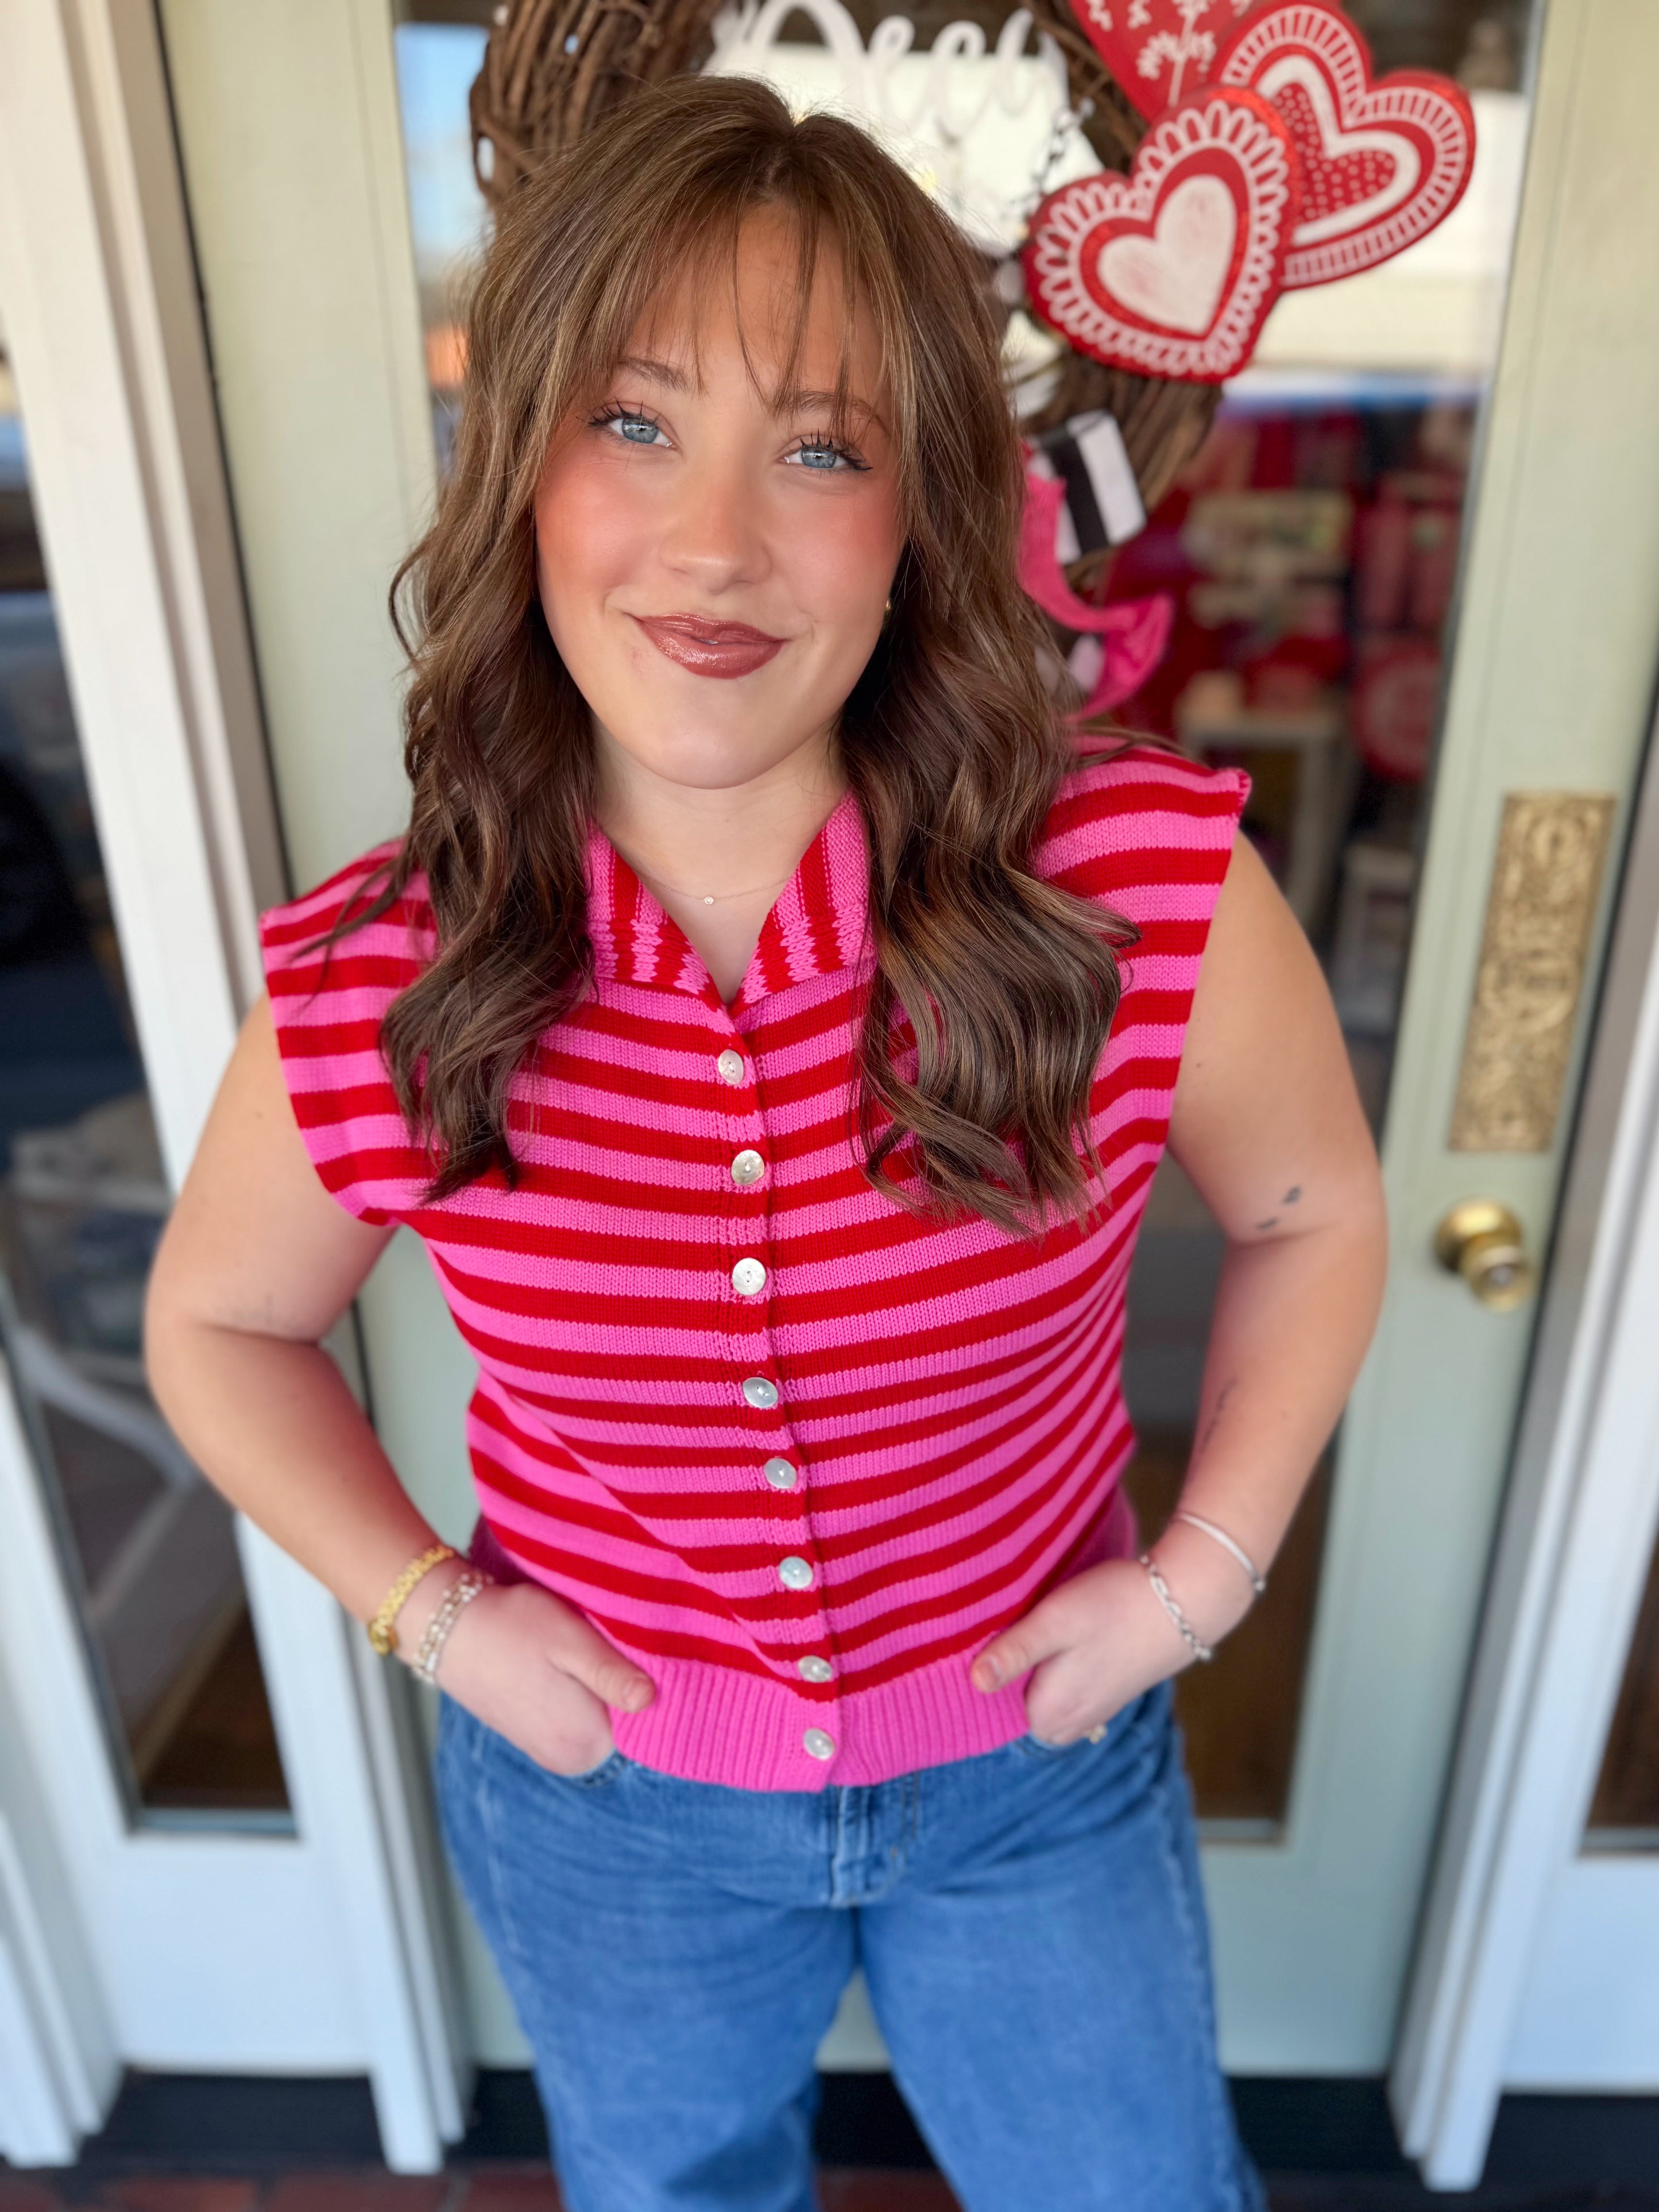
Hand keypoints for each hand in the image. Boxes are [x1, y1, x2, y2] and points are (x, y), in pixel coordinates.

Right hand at [408, 1574, 654, 1775]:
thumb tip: (649, 1699)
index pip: (648, 1718)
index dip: (646, 1679)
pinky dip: (577, 1692)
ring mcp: (551, 1752)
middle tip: (602, 1641)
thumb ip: (611, 1673)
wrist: (448, 1628)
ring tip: (578, 1650)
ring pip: (600, 1716)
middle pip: (624, 1720)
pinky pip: (576, 1717)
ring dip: (598, 1686)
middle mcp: (571, 1761)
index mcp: (587, 1743)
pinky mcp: (536, 1738)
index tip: (630, 1647)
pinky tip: (561, 1664)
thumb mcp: (569, 1640)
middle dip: (621, 1684)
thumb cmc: (511, 1626)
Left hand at [970, 1528, 1254, 1745]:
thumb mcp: (1054, 1622)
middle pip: (1014, 1700)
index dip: (985, 1666)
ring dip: (1035, 1666)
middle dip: (1010, 1668)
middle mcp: (1066, 1726)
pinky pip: (1063, 1689)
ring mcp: (1089, 1715)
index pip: (989, 1703)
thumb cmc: (1114, 1606)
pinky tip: (1065, 1636)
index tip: (988, 1634)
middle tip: (1016, 1623)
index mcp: (1046, 1716)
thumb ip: (1013, 1653)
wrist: (1182, 1603)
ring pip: (1040, 1693)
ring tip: (1041, 1626)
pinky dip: (1058, 1667)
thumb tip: (974, 1682)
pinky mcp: (1105, 1696)